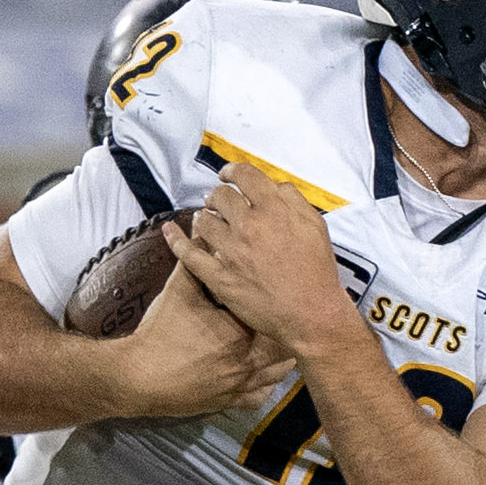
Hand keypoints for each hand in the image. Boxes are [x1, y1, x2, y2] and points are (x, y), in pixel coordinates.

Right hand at [111, 267, 292, 418]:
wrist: (137, 377)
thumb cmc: (159, 335)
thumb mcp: (178, 292)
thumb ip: (194, 260)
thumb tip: (197, 231)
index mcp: (241, 333)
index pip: (276, 315)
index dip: (281, 303)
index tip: (284, 294)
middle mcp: (248, 362)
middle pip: (286, 347)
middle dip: (288, 332)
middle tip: (290, 317)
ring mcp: (240, 385)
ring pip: (279, 374)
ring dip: (282, 358)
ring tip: (281, 342)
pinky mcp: (229, 402)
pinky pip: (260, 397)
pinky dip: (266, 386)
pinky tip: (262, 374)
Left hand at [167, 168, 357, 357]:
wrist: (311, 313)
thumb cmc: (316, 271)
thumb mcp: (315, 225)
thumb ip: (293, 199)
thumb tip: (274, 185)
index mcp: (274, 210)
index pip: (244, 176)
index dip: (232, 171)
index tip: (228, 175)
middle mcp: (250, 227)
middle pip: (220, 196)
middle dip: (218, 195)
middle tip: (218, 201)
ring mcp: (232, 252)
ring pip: (203, 221)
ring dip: (203, 217)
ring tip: (207, 219)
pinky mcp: (220, 277)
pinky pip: (189, 254)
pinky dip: (176, 240)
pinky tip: (169, 232)